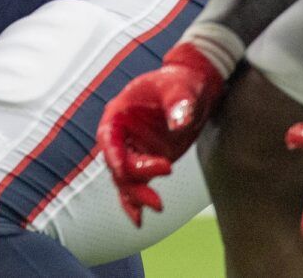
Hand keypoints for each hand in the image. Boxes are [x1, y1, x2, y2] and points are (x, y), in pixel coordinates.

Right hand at [97, 43, 225, 226]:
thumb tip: (179, 123)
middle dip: (134, 183)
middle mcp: (121, 133)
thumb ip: (179, 103)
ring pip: (126, 178)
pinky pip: (137, 183)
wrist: (194, 88)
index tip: (123, 170)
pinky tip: (139, 220)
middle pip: (118, 163)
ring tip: (157, 208)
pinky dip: (135, 200)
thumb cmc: (182, 82)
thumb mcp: (180, 88)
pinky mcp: (147, 160)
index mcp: (119, 112)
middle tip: (156, 200)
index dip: (113, 155)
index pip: (108, 137)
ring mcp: (134, 148)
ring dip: (136, 195)